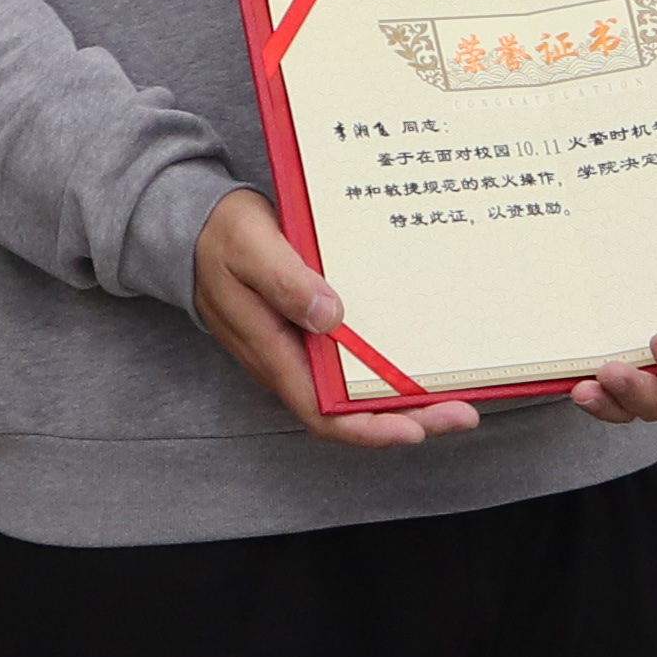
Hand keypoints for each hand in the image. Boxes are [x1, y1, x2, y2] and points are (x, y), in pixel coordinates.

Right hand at [189, 188, 478, 447]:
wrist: (194, 228)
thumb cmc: (223, 235)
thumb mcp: (251, 247)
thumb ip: (286, 282)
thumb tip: (330, 316)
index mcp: (272, 350)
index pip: (322, 412)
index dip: (370, 428)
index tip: (416, 428)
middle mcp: (288, 362)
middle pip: (348, 412)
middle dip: (407, 418)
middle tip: (462, 413)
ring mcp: (298, 353)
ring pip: (353, 394)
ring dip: (403, 399)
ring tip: (454, 394)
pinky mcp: (307, 336)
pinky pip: (350, 368)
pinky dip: (386, 371)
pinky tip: (417, 359)